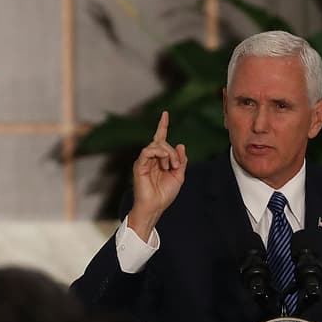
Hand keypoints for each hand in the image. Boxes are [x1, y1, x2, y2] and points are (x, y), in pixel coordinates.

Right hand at [127, 111, 186, 240]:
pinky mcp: (140, 165)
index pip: (160, 138)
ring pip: (156, 145)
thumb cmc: (164, 194)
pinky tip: (164, 162)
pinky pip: (148, 151)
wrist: (155, 207)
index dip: (162, 126)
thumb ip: (181, 161)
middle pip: (162, 142)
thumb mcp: (178, 176)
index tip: (165, 114)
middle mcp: (150, 158)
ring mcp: (144, 161)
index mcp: (159, 160)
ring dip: (168, 154)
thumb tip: (181, 145)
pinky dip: (158, 153)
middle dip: (173, 152)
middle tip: (176, 165)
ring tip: (170, 166)